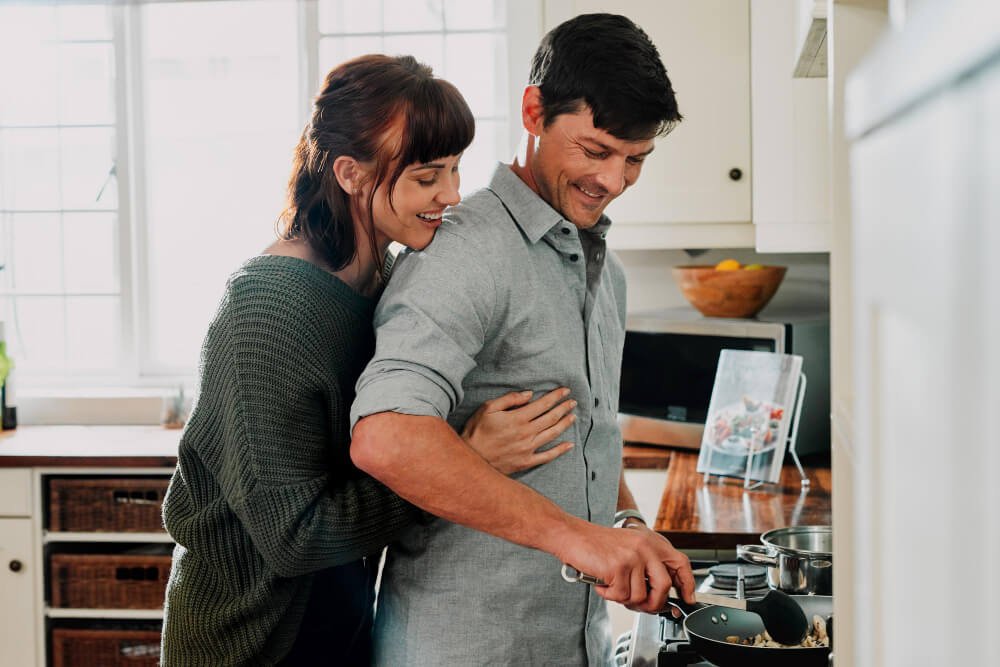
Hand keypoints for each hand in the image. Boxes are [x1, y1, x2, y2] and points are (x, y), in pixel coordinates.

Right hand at [461, 388, 576, 474]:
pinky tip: (569, 445)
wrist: (471, 458)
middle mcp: (526, 433)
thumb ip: (510, 399)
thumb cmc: (477, 431)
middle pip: (551, 418)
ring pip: (552, 434)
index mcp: (517, 418)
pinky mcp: (526, 462)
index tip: (565, 391)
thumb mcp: (487, 408)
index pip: (543, 404)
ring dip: (565, 424)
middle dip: (564, 408)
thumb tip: (529, 394)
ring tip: (573, 416)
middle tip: (573, 401)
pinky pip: (547, 456)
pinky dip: (560, 450)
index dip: (556, 396)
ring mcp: (527, 449)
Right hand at [558, 521, 695, 613]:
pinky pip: (621, 596)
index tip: (686, 598)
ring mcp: (633, 556)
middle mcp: (646, 547)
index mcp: (652, 541)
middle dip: (654, 603)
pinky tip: (603, 583)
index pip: (680, 564)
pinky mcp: (619, 567)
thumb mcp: (630, 548)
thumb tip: (661, 595)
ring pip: (640, 596)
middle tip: (642, 605)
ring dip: (624, 598)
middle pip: (664, 586)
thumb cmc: (597, 544)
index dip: (687, 584)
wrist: (573, 536)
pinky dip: (610, 595)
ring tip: (613, 586)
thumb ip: (647, 566)